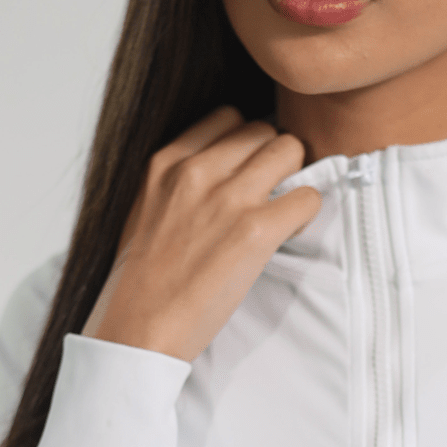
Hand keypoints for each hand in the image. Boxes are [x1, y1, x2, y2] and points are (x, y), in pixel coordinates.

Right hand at [81, 107, 320, 363]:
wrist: (139, 329)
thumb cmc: (141, 280)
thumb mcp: (144, 209)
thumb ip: (177, 181)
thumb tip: (218, 170)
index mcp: (165, 160)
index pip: (227, 117)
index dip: (245, 142)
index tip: (247, 167)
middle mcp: (197, 170)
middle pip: (263, 129)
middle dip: (273, 157)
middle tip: (270, 191)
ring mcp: (228, 198)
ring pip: (290, 150)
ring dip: (294, 177)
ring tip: (281, 208)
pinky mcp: (255, 231)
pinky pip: (307, 197)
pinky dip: (305, 212)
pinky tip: (286, 232)